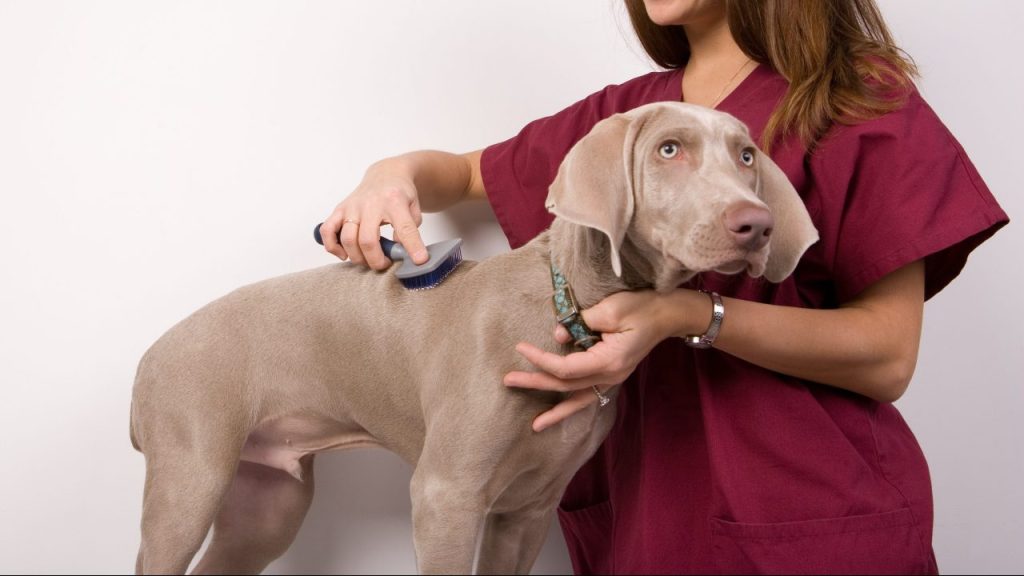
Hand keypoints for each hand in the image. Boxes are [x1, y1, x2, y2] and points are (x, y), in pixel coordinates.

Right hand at [320, 160, 428, 269]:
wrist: (386, 175)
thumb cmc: (401, 194)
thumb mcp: (414, 208)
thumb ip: (410, 229)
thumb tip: (398, 251)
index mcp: (395, 201)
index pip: (405, 228)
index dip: (413, 247)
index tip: (419, 261)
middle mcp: (371, 203)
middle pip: (368, 240)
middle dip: (376, 260)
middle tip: (385, 264)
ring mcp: (352, 206)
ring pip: (347, 239)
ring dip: (358, 257)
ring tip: (368, 260)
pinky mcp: (340, 208)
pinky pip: (327, 231)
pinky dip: (333, 247)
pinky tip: (344, 254)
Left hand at [504, 290, 680, 431]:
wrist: (667, 314)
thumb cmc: (640, 308)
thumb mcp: (610, 309)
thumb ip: (581, 322)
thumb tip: (558, 335)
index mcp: (609, 361)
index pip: (566, 367)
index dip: (541, 359)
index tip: (521, 347)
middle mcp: (610, 376)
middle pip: (566, 385)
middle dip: (536, 382)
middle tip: (508, 380)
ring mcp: (612, 379)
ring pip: (578, 400)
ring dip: (555, 410)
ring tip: (535, 425)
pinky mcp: (611, 375)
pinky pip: (587, 395)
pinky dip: (572, 407)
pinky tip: (559, 414)